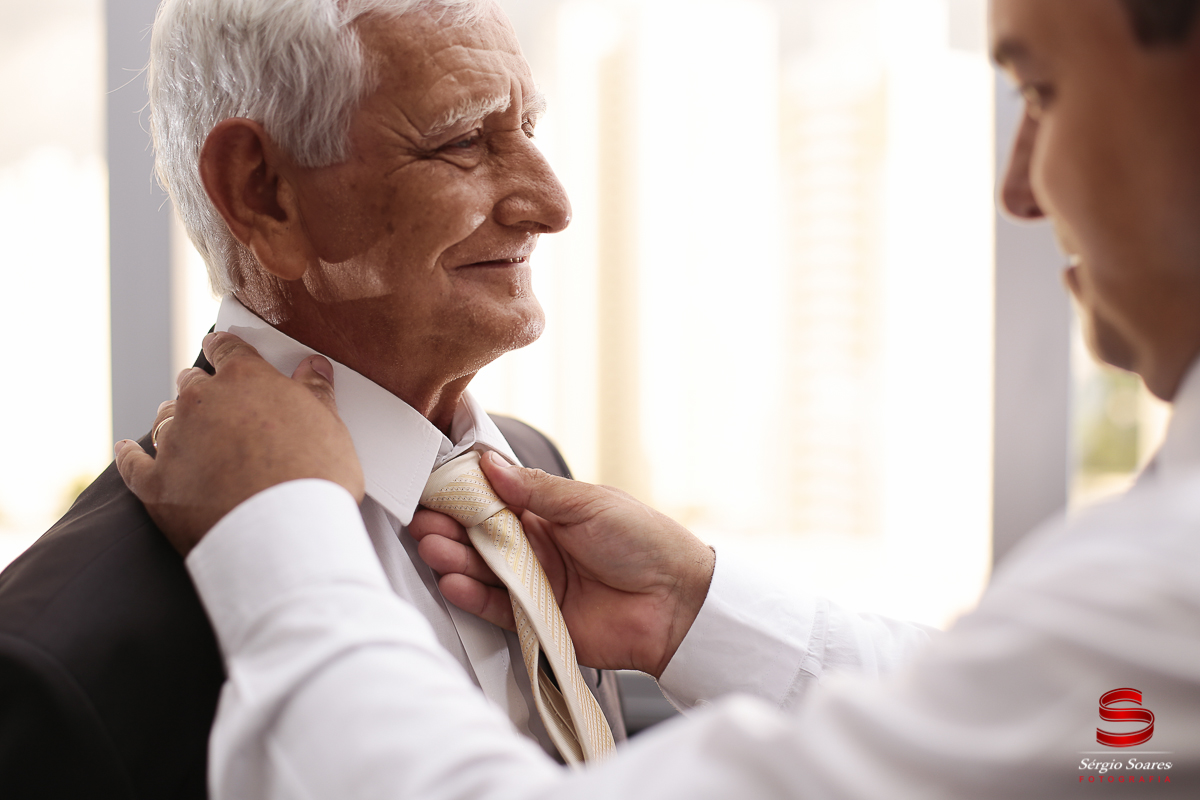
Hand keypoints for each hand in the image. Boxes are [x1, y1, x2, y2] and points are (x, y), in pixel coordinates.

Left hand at [115, 332, 364, 555]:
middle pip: (192, 382)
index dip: (225, 347)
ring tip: (184, 428)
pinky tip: (126, 449)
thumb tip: (314, 367)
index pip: (228, 349)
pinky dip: (129, 455)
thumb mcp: (329, 427)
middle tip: (214, 399)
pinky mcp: (155, 484)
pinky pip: (131, 463)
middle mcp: (202, 402)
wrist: (285, 535)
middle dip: (202, 387)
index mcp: (246, 379)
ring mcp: (175, 442)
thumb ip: (315, 392)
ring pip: (165, 418)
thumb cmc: (314, 477)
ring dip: (174, 419)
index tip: (221, 347)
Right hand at [409, 452, 714, 677]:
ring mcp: (534, 584)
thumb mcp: (589, 503)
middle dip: (449, 527)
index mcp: (548, 513)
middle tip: (424, 520)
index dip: (465, 494)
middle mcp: (535, 547)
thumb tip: (490, 463)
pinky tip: (453, 580)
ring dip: (454, 558)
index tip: (435, 486)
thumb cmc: (645, 542)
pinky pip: (496, 607)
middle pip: (480, 536)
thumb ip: (536, 489)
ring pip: (482, 570)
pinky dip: (473, 595)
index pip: (494, 500)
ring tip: (432, 547)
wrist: (678, 601)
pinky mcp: (537, 620)